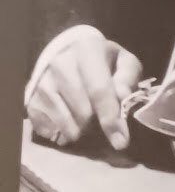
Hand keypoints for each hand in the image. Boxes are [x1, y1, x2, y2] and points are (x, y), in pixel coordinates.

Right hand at [27, 26, 142, 148]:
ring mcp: (42, 82)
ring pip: (64, 122)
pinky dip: (61, 133)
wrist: (69, 52)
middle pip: (82, 110)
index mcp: (87, 50)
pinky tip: (70, 126)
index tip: (121, 141)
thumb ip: (127, 78)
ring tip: (87, 124)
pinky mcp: (30, 98)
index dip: (110, 117)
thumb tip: (123, 97)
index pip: (99, 89)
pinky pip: (46, 127)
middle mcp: (60, 64)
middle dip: (97, 124)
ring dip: (80, 130)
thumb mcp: (124, 62)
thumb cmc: (104, 60)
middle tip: (104, 124)